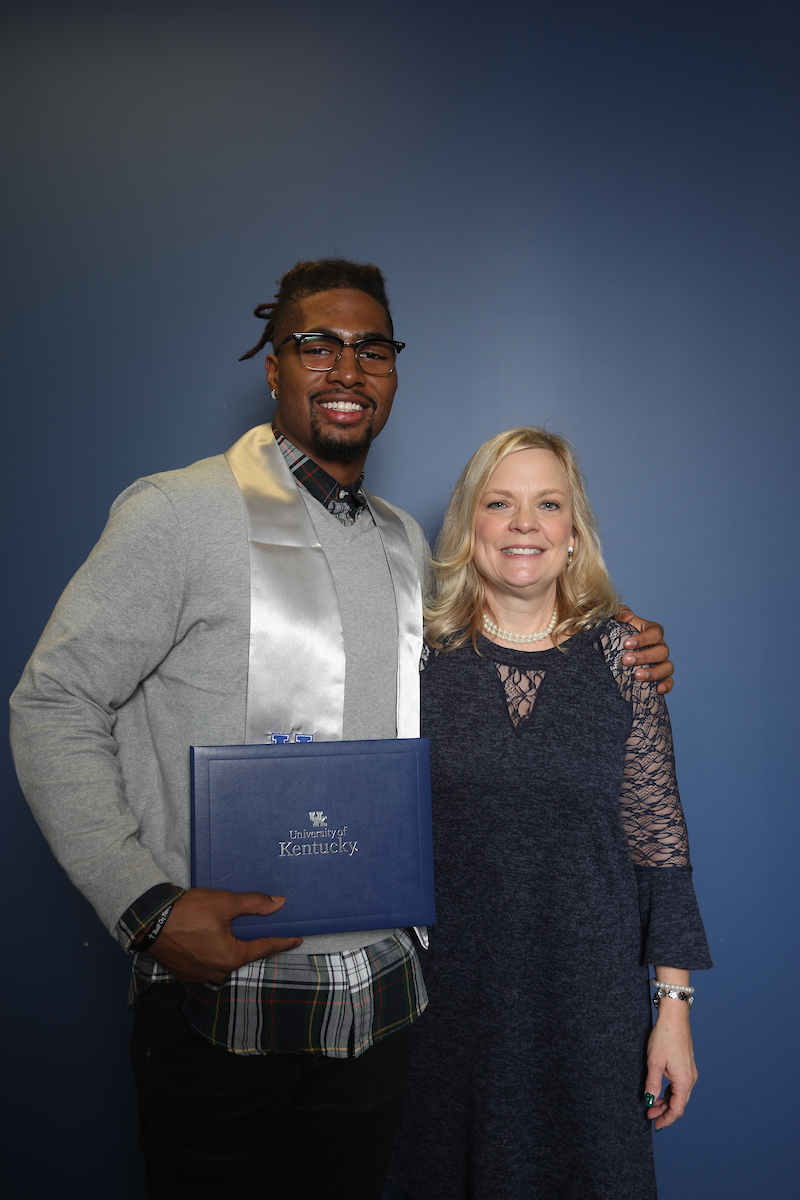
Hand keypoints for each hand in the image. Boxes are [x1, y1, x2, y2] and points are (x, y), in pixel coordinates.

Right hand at [147, 888, 301, 982]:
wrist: (149, 921)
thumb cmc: (187, 912)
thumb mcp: (225, 903)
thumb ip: (254, 904)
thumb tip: (279, 903)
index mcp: (231, 957)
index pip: (264, 948)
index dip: (282, 942)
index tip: (296, 940)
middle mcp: (218, 972)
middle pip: (244, 954)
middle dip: (252, 941)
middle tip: (262, 928)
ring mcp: (201, 975)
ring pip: (225, 959)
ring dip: (231, 946)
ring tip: (232, 929)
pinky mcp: (186, 973)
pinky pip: (208, 963)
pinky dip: (214, 951)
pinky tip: (211, 937)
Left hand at [616, 606, 673, 694]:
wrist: (612, 652)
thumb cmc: (617, 634)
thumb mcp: (616, 621)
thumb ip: (620, 613)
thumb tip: (625, 616)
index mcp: (652, 631)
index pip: (655, 632)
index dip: (643, 638)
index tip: (626, 644)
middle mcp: (660, 646)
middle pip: (662, 651)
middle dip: (644, 657)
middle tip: (626, 661)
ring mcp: (662, 662)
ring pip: (667, 667)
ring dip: (654, 672)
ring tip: (637, 676)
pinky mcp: (661, 677)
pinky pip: (669, 681)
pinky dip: (666, 686)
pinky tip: (657, 690)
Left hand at [643, 1007, 696, 1129]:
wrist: (674, 1017)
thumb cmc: (665, 1037)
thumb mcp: (654, 1063)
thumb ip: (652, 1085)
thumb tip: (650, 1101)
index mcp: (684, 1081)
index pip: (677, 1109)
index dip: (666, 1119)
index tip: (656, 1125)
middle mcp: (690, 1079)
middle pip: (679, 1103)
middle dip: (664, 1112)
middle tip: (649, 1116)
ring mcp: (689, 1072)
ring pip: (679, 1095)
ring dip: (666, 1102)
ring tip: (651, 1105)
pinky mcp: (686, 1065)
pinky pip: (679, 1085)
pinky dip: (669, 1092)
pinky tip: (659, 1093)